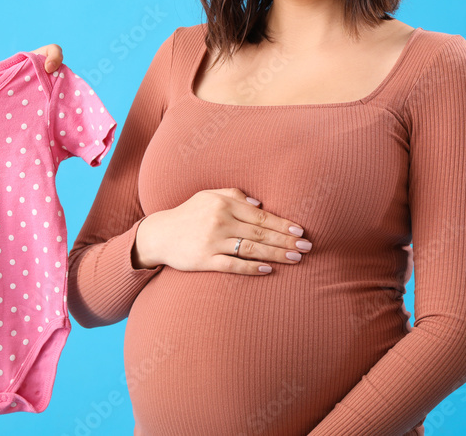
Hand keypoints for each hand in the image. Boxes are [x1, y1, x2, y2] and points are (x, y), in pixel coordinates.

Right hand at [133, 188, 312, 274]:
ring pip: (251, 249)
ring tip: (295, 259)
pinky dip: (252, 268)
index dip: (283, 224)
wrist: (159, 234)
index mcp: (223, 203)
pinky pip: (232, 265)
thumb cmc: (189, 214)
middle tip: (307, 248)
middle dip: (286, 241)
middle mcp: (219, 221)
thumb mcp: (208, 196)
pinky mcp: (204, 260)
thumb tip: (261, 204)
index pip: (261, 215)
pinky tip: (268, 270)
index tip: (301, 232)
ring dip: (276, 255)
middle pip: (260, 232)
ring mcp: (212, 241)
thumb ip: (234, 194)